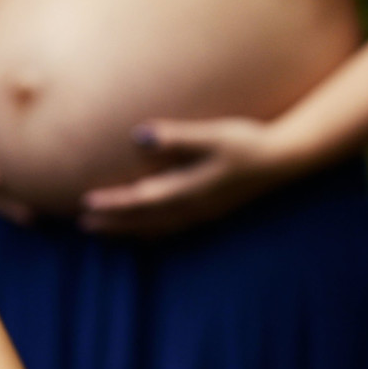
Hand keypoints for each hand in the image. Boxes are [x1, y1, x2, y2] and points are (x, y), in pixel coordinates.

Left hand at [79, 117, 301, 235]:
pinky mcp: (210, 211)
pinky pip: (173, 228)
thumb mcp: (213, 135)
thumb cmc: (248, 142)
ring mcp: (203, 213)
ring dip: (128, 230)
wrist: (285, 160)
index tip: (86, 204)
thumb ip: (177, 137)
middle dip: (113, 223)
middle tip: (82, 225)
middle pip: (144, 221)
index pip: (142, 201)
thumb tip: (139, 135)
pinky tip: (143, 233)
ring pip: (157, 228)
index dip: (113, 204)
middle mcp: (193, 207)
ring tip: (103, 231)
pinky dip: (152, 232)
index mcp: (190, 190)